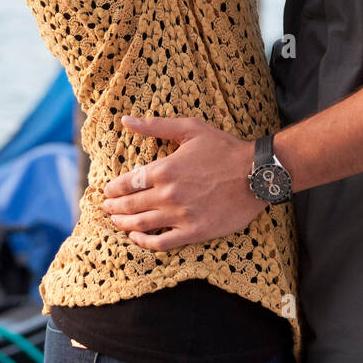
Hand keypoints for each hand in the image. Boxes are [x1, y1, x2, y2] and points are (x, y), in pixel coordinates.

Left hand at [101, 115, 260, 250]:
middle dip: (113, 207)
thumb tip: (126, 119)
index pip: (127, 182)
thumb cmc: (224, 148)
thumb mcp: (190, 129)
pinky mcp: (194, 232)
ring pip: (141, 224)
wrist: (257, 174)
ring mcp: (181, 215)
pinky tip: (136, 238)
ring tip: (115, 222)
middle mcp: (168, 194)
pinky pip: (161, 243)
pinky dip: (144, 243)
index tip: (107, 191)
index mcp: (164, 169)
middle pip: (130, 205)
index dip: (113, 189)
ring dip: (123, 224)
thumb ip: (155, 126)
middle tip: (105, 208)